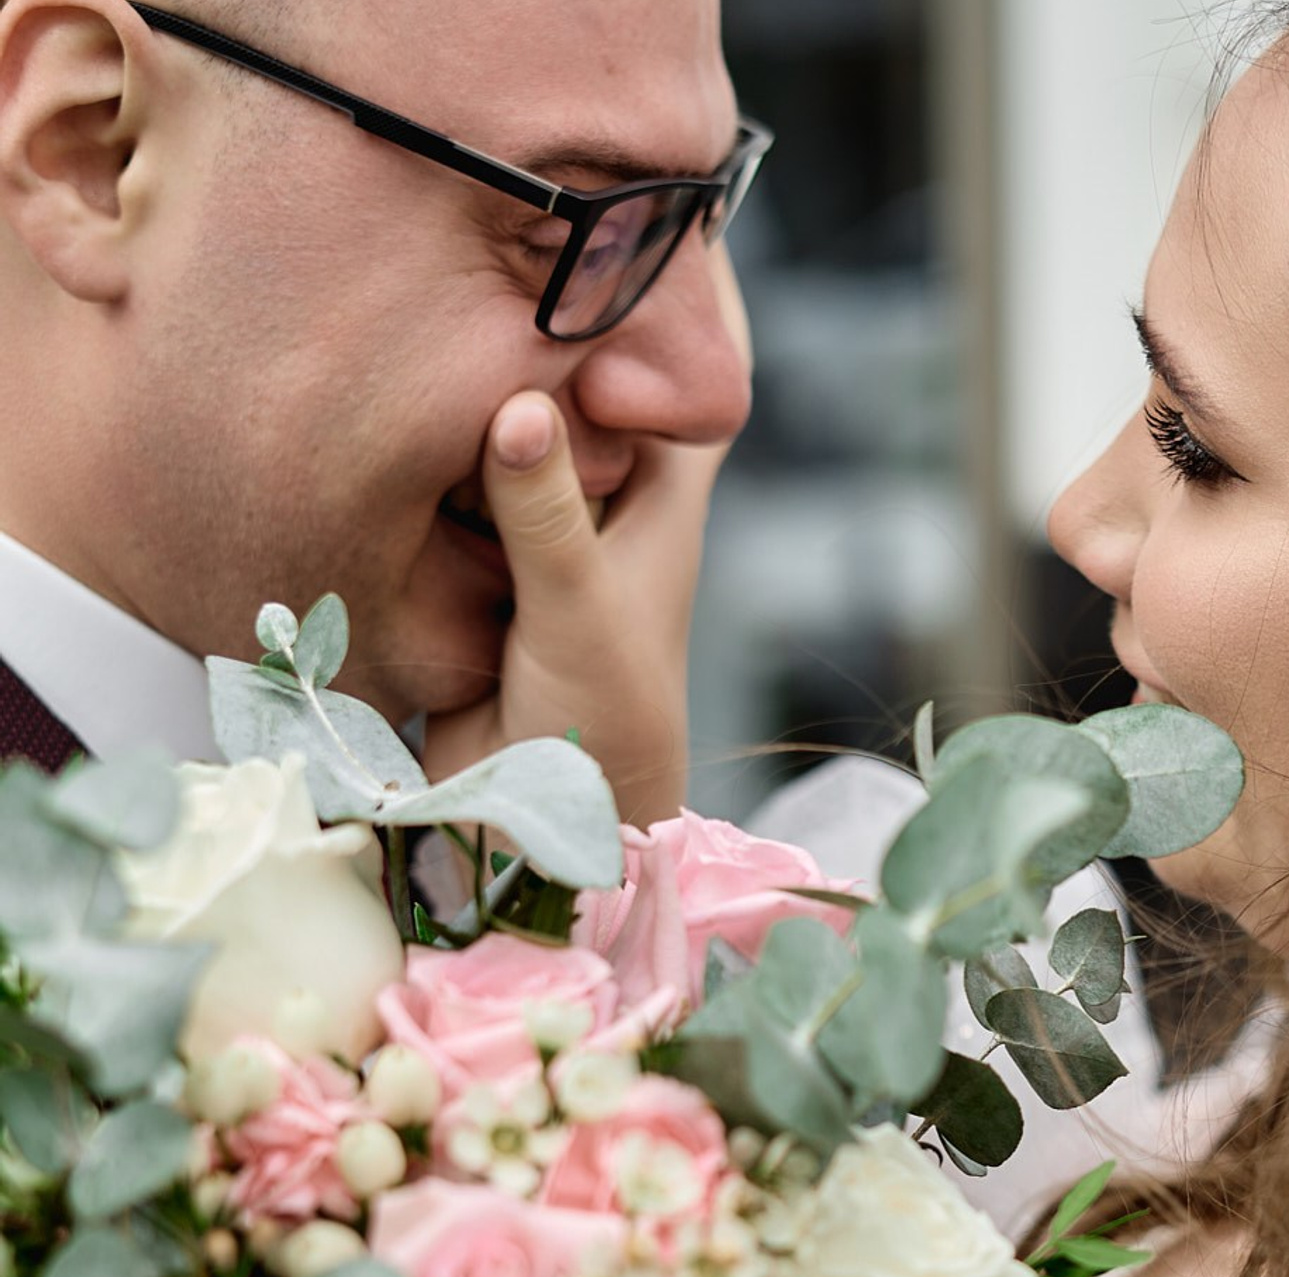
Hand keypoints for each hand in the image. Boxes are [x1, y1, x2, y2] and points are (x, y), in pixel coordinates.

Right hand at [423, 259, 750, 825]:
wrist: (551, 826)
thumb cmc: (604, 721)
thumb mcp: (580, 607)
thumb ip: (547, 509)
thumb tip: (518, 401)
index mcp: (662, 498)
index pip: (686, 374)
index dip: (675, 299)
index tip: (634, 224)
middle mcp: (604, 502)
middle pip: (578, 384)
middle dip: (542, 338)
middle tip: (485, 275)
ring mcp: (539, 532)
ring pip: (506, 431)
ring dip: (471, 403)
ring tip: (424, 353)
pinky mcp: (478, 566)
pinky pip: (449, 492)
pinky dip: (427, 468)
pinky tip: (389, 440)